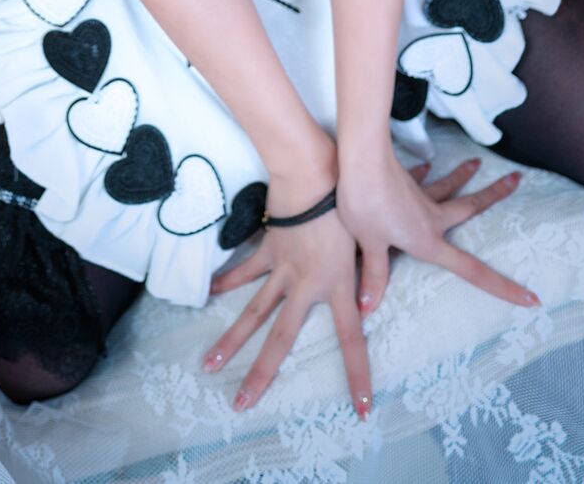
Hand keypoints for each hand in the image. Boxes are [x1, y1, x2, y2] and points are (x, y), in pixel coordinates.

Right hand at [203, 149, 373, 419]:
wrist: (313, 173)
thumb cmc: (348, 203)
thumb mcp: (370, 240)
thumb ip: (375, 274)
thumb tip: (375, 305)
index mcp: (337, 287)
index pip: (352, 341)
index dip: (357, 376)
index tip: (362, 410)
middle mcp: (306, 286)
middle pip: (280, 338)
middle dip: (260, 374)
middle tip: (240, 405)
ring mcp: (282, 269)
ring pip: (253, 311)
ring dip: (230, 339)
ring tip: (208, 364)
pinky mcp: (270, 248)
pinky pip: (247, 270)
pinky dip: (228, 280)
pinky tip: (211, 293)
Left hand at [338, 146, 535, 318]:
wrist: (360, 161)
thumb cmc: (364, 204)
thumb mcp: (369, 243)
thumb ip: (373, 274)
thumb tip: (366, 308)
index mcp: (428, 242)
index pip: (473, 271)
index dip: (503, 287)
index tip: (531, 298)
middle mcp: (432, 219)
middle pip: (470, 207)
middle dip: (494, 195)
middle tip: (517, 179)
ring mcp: (419, 197)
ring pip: (449, 186)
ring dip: (463, 175)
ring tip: (477, 163)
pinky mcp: (404, 181)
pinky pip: (419, 179)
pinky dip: (424, 173)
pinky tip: (426, 165)